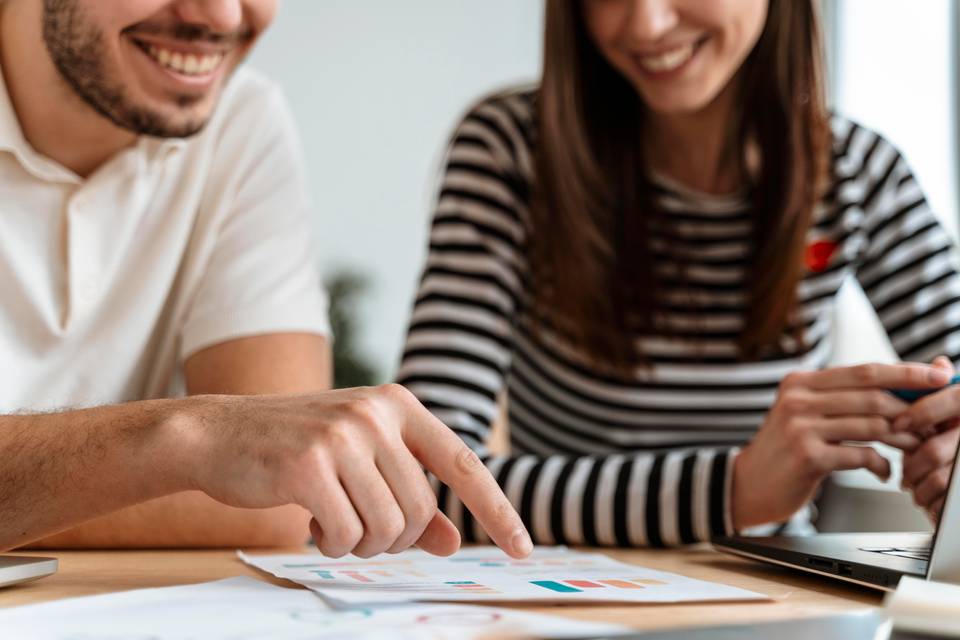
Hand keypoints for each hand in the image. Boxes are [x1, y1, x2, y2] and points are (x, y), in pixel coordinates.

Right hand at [173, 384, 531, 558]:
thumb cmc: (299, 450)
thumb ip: (410, 498)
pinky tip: (309, 524)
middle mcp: (377, 413)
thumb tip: (452, 542)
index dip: (497, 511)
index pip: (464, 465)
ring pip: (387, 527)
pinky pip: (345, 533)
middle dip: (392, 538)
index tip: (524, 549)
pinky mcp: (309, 463)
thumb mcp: (363, 463)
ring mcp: (343, 435)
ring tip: (331, 524)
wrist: (220, 435)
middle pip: (419, 511)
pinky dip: (331, 544)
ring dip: (359, 544)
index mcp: (399, 405)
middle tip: (356, 529)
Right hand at [732, 363, 950, 529]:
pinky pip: (862, 454)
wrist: (748, 484)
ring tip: (911, 449)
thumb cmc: (786, 450)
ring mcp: (801, 427)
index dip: (906, 371)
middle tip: (931, 424)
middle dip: (910, 410)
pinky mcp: (808, 456)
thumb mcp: (806, 414)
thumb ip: (844, 399)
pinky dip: (881, 464)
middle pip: (872, 396)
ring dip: (901, 439)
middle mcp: (798, 399)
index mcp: (800, 382)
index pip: (864, 370)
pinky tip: (883, 471)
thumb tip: (902, 381)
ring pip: (872, 425)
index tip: (938, 374)